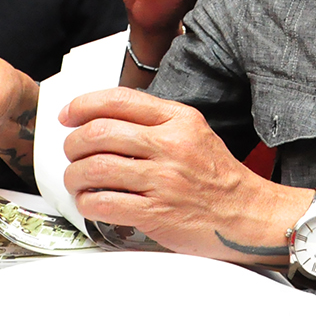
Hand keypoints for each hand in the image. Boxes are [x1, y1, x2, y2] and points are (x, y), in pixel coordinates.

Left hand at [60, 87, 311, 263]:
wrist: (247, 215)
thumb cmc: (218, 177)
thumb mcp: (194, 132)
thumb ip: (156, 122)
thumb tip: (105, 119)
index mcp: (178, 119)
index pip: (119, 100)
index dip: (83, 105)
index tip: (67, 115)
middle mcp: (170, 145)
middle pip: (99, 133)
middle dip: (73, 143)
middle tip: (71, 152)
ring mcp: (163, 180)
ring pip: (95, 168)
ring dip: (75, 175)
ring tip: (76, 180)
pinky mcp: (156, 213)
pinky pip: (104, 203)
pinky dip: (87, 203)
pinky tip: (90, 203)